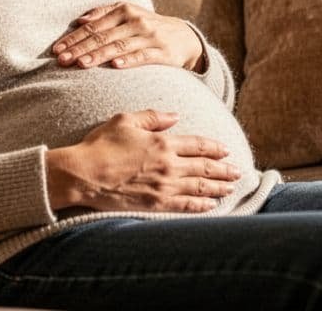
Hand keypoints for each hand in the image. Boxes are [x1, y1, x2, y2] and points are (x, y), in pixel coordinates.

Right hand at [45, 110, 240, 212]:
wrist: (83, 174)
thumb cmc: (100, 145)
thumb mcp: (126, 120)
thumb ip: (153, 117)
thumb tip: (175, 115)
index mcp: (163, 142)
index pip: (198, 145)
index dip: (214, 148)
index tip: (225, 150)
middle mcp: (168, 165)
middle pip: (205, 168)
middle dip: (224, 170)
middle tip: (238, 172)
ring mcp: (163, 186)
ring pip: (200, 187)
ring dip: (219, 188)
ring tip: (231, 188)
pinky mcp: (155, 204)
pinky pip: (186, 205)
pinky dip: (202, 205)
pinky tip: (212, 205)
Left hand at [51, 2, 203, 70]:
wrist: (184, 37)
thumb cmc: (147, 26)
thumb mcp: (127, 13)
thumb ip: (103, 14)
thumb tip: (79, 20)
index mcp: (123, 10)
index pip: (93, 26)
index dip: (74, 38)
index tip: (57, 49)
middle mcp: (135, 21)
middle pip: (103, 36)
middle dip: (80, 48)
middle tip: (62, 60)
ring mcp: (149, 37)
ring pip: (119, 46)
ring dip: (99, 56)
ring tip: (81, 64)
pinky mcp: (162, 53)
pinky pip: (143, 57)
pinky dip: (129, 60)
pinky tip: (115, 66)